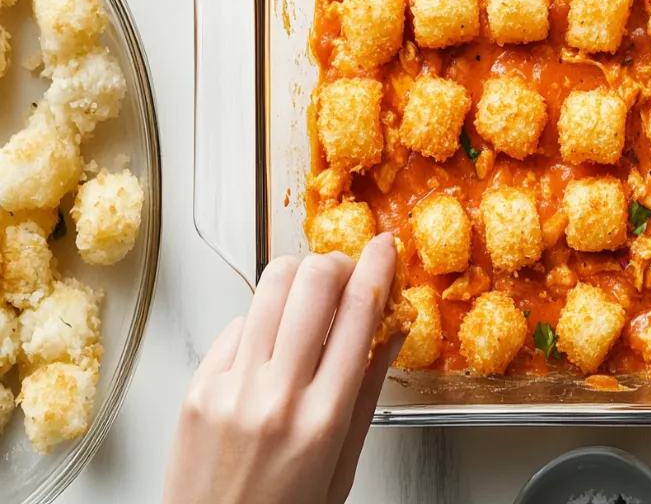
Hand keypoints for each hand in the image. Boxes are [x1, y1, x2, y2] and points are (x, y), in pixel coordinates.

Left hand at [163, 233, 403, 503]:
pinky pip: (237, 323)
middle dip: (337, 262)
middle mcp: (275, 396)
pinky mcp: (198, 386)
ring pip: (269, 287)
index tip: (384, 248)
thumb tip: (391, 327)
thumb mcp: (344, 461)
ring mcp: (231, 387)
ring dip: (298, 276)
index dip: (377, 267)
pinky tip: (273, 341)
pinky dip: (262, 319)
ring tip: (310, 292)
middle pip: (312, 284)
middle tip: (347, 271)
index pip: (358, 313)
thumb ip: (367, 389)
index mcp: (323, 418)